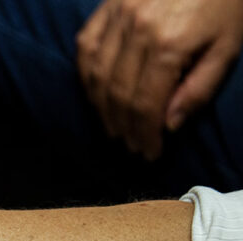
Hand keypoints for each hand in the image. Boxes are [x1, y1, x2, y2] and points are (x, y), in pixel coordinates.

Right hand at [76, 0, 242, 159]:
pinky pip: (86, 47)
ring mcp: (118, 15)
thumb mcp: (228, 47)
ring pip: (96, 74)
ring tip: (113, 126)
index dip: (144, 134)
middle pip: (118, 93)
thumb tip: (168, 124)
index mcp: (170, 43)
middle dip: (123, 127)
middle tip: (131, 145)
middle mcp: (138, 29)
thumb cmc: (225, 3)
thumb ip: (200, 87)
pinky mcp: (108, 5)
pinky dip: (86, 75)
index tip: (149, 152)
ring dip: (101, 108)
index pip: (146, 103)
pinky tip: (96, 94)